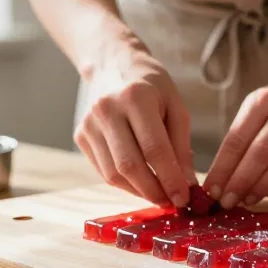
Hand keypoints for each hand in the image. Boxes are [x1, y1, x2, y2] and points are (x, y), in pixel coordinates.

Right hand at [75, 36, 194, 206]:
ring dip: (139, 191)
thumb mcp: (176, 107)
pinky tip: (142, 182)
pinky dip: (125, 183)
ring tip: (160, 194)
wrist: (114, 64)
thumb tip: (187, 184)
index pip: (154, 149)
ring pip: (113, 174)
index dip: (170, 179)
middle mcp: (107, 110)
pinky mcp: (80, 136)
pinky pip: (104, 170)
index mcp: (136, 97)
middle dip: (154, 191)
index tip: (184, 198)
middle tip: (172, 202)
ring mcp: (89, 124)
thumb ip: (181, 146)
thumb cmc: (152, 85)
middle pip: (129, 166)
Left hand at [203, 78, 267, 208]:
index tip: (211, 191)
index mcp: (262, 101)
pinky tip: (267, 192)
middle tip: (227, 202)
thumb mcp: (253, 111)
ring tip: (247, 200)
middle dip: (241, 182)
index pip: (237, 139)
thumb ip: (239, 143)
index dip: (222, 169)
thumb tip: (221, 184)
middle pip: (261, 153)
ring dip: (262, 188)